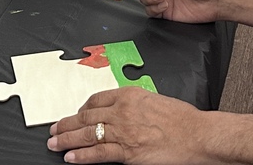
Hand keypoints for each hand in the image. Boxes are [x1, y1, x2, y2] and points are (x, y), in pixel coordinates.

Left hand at [47, 87, 205, 164]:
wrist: (198, 135)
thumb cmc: (183, 120)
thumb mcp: (155, 100)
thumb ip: (135, 105)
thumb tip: (121, 112)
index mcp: (130, 95)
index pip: (96, 99)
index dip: (81, 108)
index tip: (75, 114)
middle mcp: (123, 111)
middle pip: (86, 116)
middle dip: (66, 124)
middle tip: (54, 129)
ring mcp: (124, 131)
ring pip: (87, 134)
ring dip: (67, 140)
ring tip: (54, 144)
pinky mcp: (128, 152)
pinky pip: (98, 153)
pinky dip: (82, 156)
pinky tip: (71, 157)